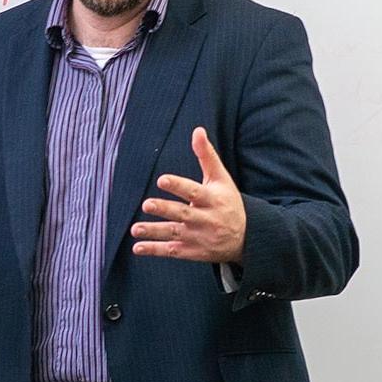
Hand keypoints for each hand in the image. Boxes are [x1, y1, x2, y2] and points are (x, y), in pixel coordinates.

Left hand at [131, 127, 245, 263]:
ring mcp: (199, 237)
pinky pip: (172, 251)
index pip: (194, 192)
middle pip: (183, 214)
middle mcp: (206, 219)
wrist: (246, 238)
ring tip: (135, 229)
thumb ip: (207, 156)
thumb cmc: (228, 202)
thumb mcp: (221, 179)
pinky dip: (155, 250)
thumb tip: (197, 130)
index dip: (178, 186)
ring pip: (174, 234)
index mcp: (212, 199)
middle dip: (165, 209)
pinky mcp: (193, 251)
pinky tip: (137, 247)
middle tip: (146, 204)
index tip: (161, 180)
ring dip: (154, 232)